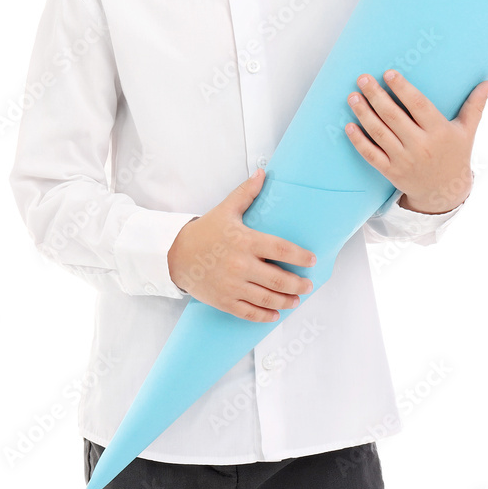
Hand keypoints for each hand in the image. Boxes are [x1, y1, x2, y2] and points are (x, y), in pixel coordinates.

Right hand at [167, 169, 316, 322]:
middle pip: (278, 279)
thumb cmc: (204, 231)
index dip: (300, 256)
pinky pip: (248, 313)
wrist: (175, 254)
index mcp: (245, 241)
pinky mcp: (223, 301)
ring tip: (295, 300)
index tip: (312, 260)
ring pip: (267, 299)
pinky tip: (275, 313)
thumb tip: (263, 172)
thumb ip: (247, 192)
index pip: (280, 250)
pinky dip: (264, 316)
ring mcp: (232, 285)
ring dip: (286, 301)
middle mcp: (240, 265)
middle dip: (298, 285)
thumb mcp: (226, 209)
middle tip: (308, 285)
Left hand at [345, 71, 487, 213]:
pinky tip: (348, 126)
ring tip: (352, 96)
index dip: (403, 89)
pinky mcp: (391, 171)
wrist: (445, 192)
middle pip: (394, 117)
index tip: (389, 73)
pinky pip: (371, 155)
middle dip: (376, 96)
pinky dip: (359, 141)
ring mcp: (404, 160)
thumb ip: (475, 105)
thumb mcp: (468, 131)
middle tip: (362, 78)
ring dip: (364, 114)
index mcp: (439, 131)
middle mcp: (421, 145)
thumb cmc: (456, 154)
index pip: (419, 106)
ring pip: (380, 134)